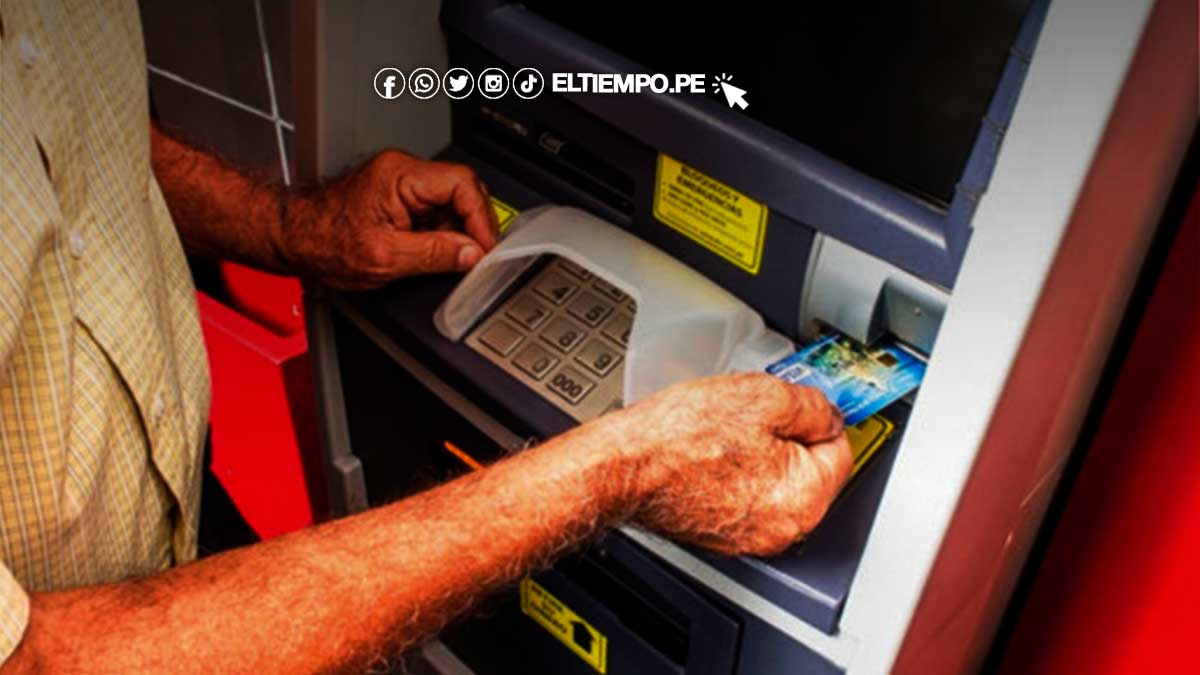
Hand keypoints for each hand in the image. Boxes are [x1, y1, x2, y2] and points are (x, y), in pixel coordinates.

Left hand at [280, 150, 498, 289]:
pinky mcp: (400, 198)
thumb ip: (434, 254)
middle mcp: (404, 172)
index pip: (462, 184)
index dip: (481, 218)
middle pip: (462, 190)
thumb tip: (472, 254)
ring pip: (452, 203)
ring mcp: (403, 184)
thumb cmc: (322, 242)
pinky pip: (436, 212)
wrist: (292, 239)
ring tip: (456, 259)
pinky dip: (444, 234)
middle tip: (478, 256)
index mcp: (401, 175)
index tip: (485, 248)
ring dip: (459, 232)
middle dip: (474, 225)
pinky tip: (439, 254)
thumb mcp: (385, 258)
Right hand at [614, 373, 851, 555]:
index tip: (804, 404)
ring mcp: (748, 536)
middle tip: (754, 412)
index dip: (818, 417)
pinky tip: (709, 449)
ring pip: (775, 479)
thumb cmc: (679, 438)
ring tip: (724, 429)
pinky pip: (745, 493)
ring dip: (761, 452)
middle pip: (808, 468)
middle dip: (788, 436)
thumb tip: (830, 414)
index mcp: (803, 500)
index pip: (840, 449)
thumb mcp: (763, 396)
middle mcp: (780, 530)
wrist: (622, 465)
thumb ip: (813, 405)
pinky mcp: (720, 532)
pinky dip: (735, 471)